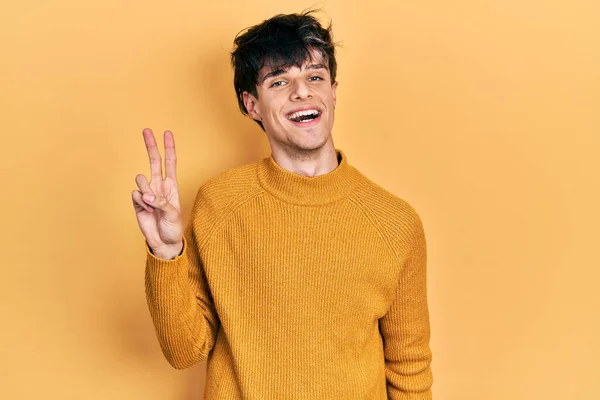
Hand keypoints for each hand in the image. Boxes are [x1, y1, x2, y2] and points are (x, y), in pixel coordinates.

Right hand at [132, 128, 182, 257]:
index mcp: (171, 186)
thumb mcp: (173, 214)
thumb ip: (161, 202)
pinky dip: (141, 203)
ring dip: (147, 192)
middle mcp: (159, 186)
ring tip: (153, 206)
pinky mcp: (137, 202)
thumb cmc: (173, 227)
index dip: (169, 148)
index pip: (170, 163)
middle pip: (153, 161)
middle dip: (150, 146)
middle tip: (146, 130)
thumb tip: (146, 195)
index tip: (167, 133)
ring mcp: (147, 193)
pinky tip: (147, 211)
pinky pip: (136, 195)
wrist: (164, 242)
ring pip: (141, 180)